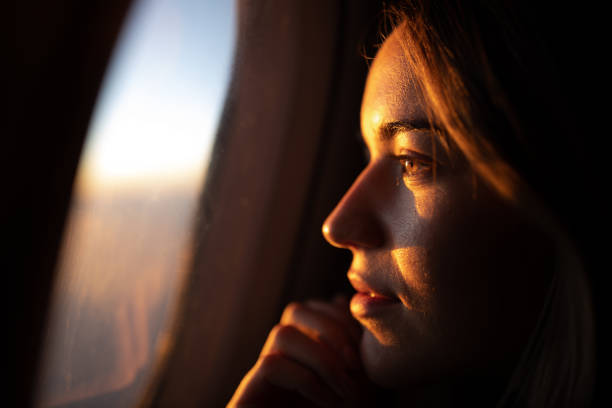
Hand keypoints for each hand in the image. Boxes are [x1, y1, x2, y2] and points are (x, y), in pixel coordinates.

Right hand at [227, 295, 375, 406]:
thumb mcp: (353, 387)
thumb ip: (348, 349)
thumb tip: (338, 298)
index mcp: (305, 351)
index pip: (315, 307)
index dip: (341, 317)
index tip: (364, 348)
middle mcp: (282, 358)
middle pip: (295, 310)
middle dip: (331, 329)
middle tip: (354, 363)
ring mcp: (264, 378)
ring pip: (282, 333)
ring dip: (321, 356)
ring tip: (344, 388)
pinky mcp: (250, 397)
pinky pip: (271, 365)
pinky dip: (306, 378)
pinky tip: (326, 401)